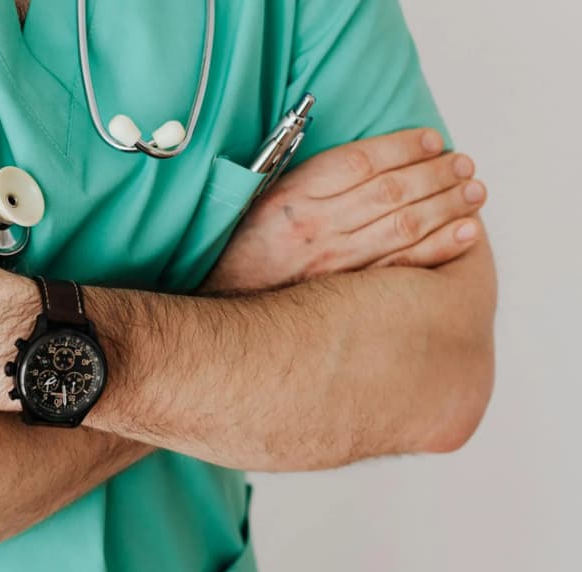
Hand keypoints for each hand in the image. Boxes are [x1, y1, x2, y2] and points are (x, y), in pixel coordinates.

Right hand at [201, 128, 486, 292]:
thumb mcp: (260, 202)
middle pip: (390, 191)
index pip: (358, 162)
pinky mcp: (347, 296)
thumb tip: (358, 155)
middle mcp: (315, 229)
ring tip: (473, 190)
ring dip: (447, 204)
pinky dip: (440, 248)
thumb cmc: (245, 251)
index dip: (401, 147)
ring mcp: (333, 265)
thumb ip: (304, 177)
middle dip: (436, 173)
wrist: (223, 307)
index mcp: (292, 199)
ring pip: (404, 226)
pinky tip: (465, 232)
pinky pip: (403, 268)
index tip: (431, 139)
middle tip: (464, 163)